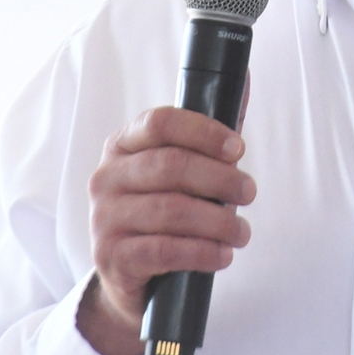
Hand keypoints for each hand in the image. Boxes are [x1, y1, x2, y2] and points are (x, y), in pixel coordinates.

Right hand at [77, 104, 255, 354]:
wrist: (129, 277)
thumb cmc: (163, 214)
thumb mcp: (180, 174)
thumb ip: (209, 133)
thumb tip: (245, 77)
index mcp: (122, 146)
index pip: (160, 122)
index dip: (203, 131)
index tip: (238, 148)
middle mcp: (106, 177)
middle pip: (171, 166)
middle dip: (220, 179)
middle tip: (249, 192)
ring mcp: (104, 218)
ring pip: (171, 210)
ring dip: (218, 221)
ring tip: (242, 232)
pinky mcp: (112, 257)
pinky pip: (164, 251)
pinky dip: (202, 252)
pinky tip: (222, 254)